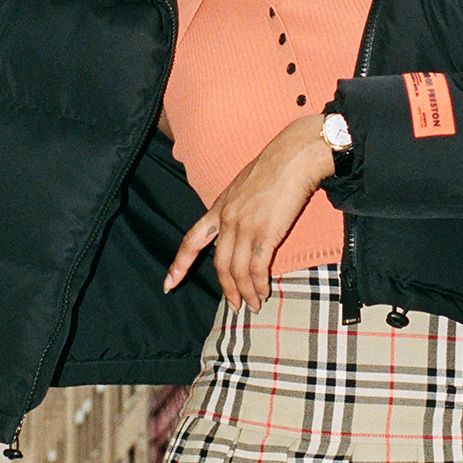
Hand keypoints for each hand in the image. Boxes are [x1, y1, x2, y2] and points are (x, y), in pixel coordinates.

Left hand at [164, 115, 334, 310]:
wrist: (293, 156)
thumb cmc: (274, 167)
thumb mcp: (242, 186)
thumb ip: (235, 209)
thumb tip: (237, 230)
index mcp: (219, 208)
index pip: (192, 241)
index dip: (179, 265)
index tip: (168, 284)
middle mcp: (227, 219)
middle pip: (218, 264)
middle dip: (226, 289)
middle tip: (234, 305)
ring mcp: (246, 226)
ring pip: (237, 270)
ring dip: (244, 292)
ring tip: (253, 304)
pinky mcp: (266, 232)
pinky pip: (257, 267)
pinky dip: (259, 284)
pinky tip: (264, 291)